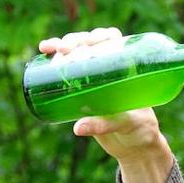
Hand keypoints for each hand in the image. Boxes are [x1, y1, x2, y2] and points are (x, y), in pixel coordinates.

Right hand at [38, 27, 174, 182]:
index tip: (90, 42)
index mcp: (126, 68)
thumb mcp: (125, 125)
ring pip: (76, 53)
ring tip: (48, 48)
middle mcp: (110, 69)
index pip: (113, 41)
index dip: (100, 36)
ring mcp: (94, 78)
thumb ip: (103, 125)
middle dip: (74, 41)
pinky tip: (44, 51)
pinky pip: (67, 70)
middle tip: (63, 49)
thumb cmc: (139, 130)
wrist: (135, 146)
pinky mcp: (82, 91)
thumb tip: (77, 128)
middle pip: (90, 44)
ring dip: (60, 46)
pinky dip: (54, 59)